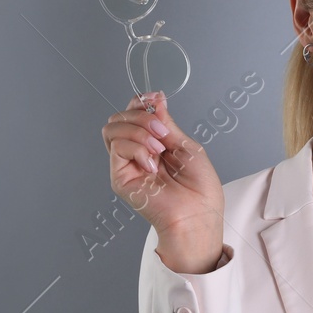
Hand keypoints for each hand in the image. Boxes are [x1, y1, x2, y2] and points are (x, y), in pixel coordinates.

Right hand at [101, 92, 225, 251]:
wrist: (198, 213)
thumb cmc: (199, 188)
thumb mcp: (186, 146)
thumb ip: (166, 124)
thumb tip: (154, 101)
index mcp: (154, 144)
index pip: (133, 114)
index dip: (140, 102)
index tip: (156, 98)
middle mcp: (137, 153)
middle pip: (119, 118)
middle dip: (140, 115)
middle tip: (161, 132)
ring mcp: (127, 164)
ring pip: (113, 129)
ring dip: (139, 132)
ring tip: (159, 150)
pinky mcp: (120, 177)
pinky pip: (117, 147)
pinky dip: (137, 149)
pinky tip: (152, 164)